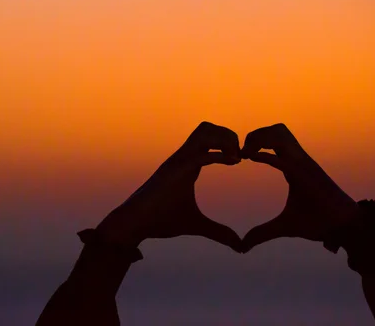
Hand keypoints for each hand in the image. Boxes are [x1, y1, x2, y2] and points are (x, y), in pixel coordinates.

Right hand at [96, 122, 243, 252]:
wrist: (134, 224)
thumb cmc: (160, 221)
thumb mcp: (197, 226)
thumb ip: (218, 233)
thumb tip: (239, 246)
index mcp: (188, 164)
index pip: (209, 137)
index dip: (228, 142)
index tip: (240, 161)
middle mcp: (183, 157)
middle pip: (207, 127)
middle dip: (229, 135)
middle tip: (240, 156)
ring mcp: (178, 161)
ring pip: (205, 131)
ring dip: (225, 139)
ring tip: (236, 159)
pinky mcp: (176, 170)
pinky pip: (201, 153)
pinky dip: (220, 155)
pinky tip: (233, 164)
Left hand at [240, 123, 358, 251]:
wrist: (345, 229)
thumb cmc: (319, 223)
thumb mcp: (283, 227)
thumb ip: (262, 233)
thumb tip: (243, 246)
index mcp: (293, 166)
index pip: (273, 140)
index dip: (254, 143)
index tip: (238, 157)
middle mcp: (298, 160)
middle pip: (276, 130)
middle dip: (255, 134)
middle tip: (240, 152)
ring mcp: (303, 164)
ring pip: (280, 134)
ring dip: (259, 138)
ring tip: (245, 154)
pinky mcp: (306, 173)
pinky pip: (283, 157)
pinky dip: (265, 154)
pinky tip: (251, 158)